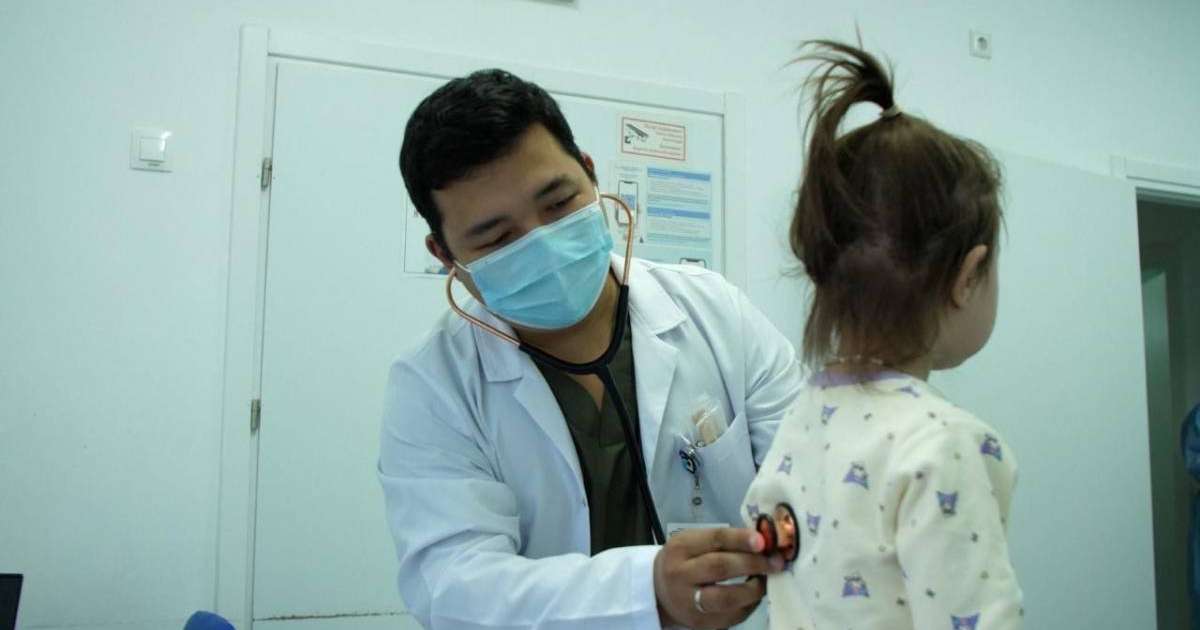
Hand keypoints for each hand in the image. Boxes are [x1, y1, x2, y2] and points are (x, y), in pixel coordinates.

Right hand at [653, 527, 784, 628]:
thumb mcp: (694, 542)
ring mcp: (689, 602)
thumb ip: (724, 540)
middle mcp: (681, 575)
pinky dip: (749, 604)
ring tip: (766, 580)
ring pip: (726, 597)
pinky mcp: (701, 623)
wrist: (659, 592)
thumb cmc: (684, 561)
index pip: (714, 539)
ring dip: (753, 588)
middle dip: (752, 563)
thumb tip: (762, 542)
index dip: (740, 539)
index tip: (763, 541)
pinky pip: (732, 615)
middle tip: (775, 562)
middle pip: (720, 567)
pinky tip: (754, 594)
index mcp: (681, 548)